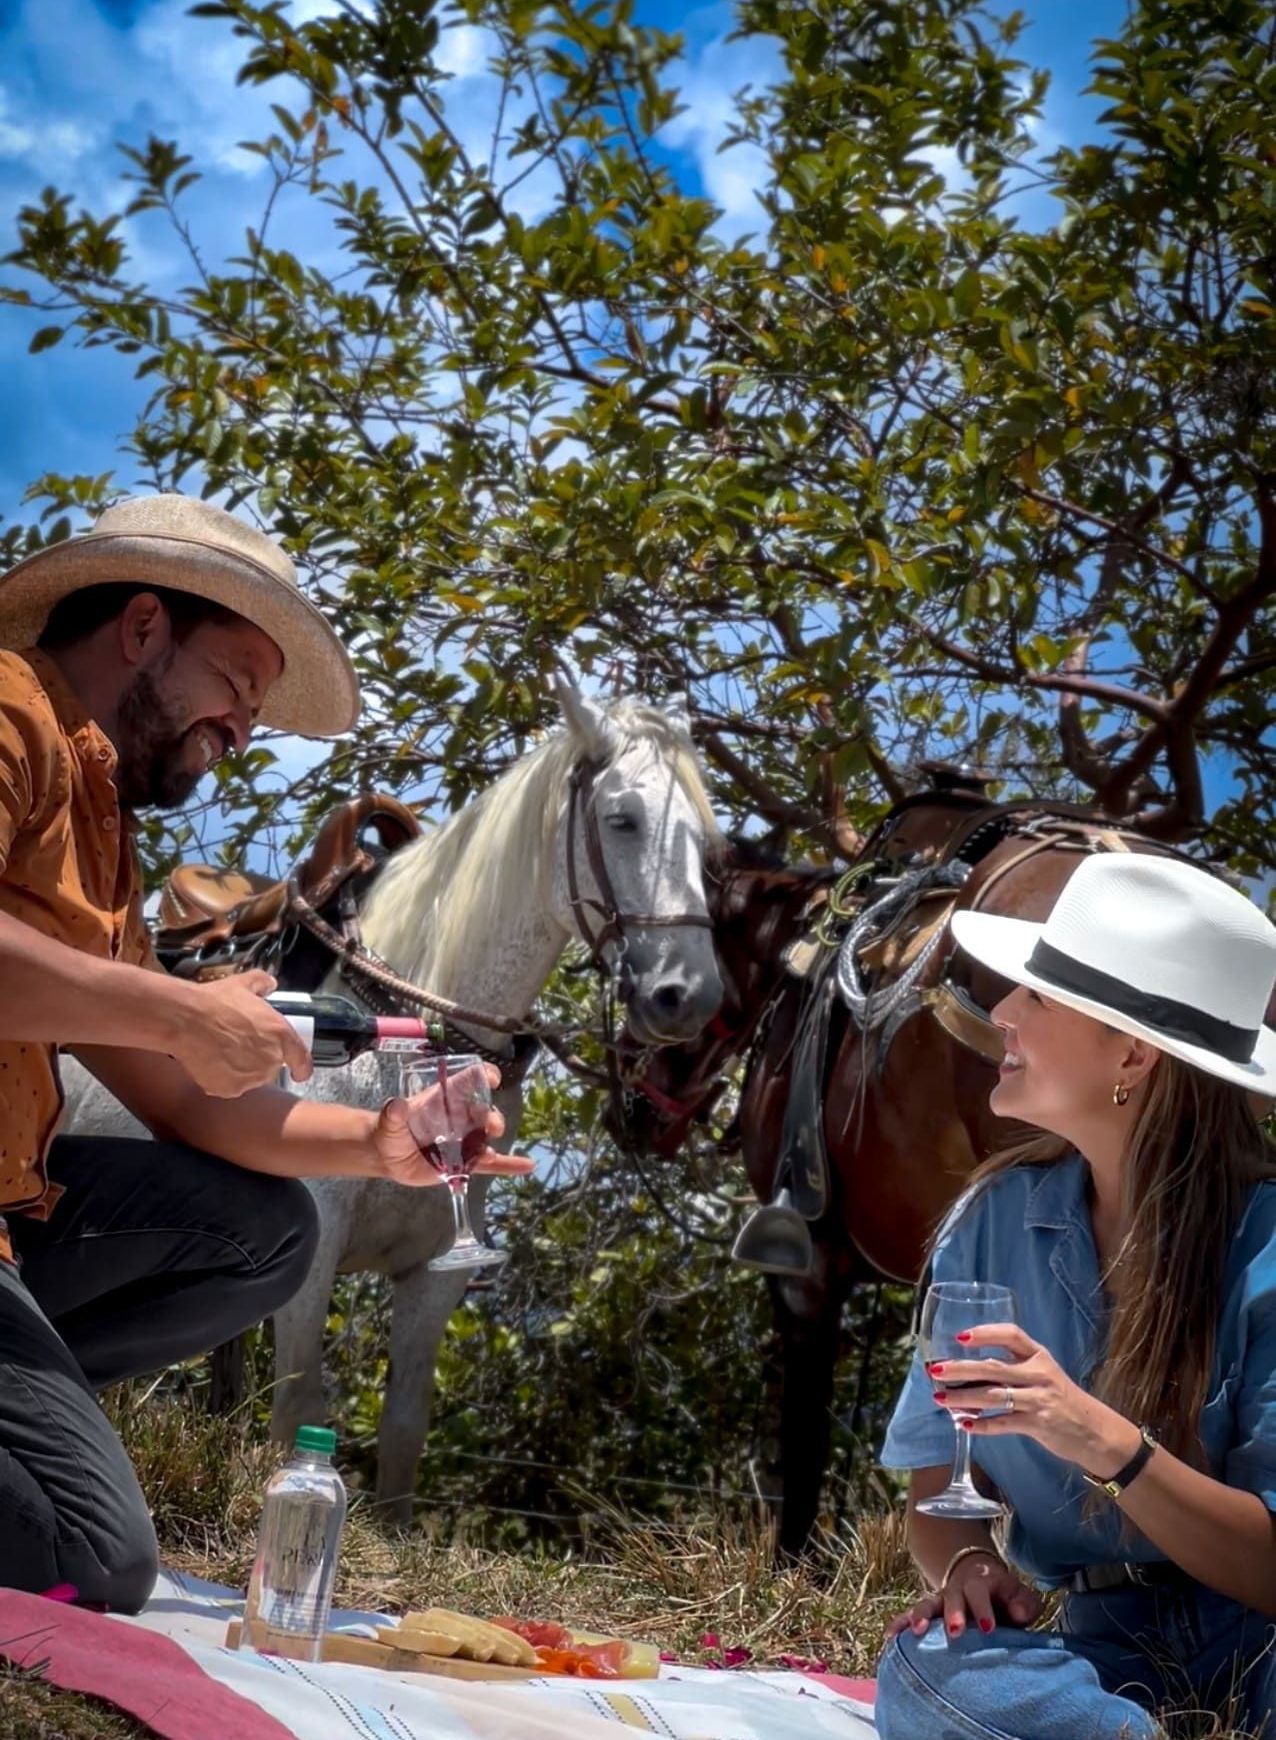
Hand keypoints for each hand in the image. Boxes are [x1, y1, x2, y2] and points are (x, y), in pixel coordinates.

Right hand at [169, 971, 312, 1095]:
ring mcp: (250, 1078)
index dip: (301, 1067)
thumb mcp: (243, 984)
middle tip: (238, 1043)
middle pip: (270, 1067)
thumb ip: (262, 983)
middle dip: (258, 1059)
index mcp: (281, 1035)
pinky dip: (221, 1078)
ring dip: (241, 1069)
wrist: (186, 1020)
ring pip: (250, 1078)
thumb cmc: (215, 1002)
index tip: (299, 1071)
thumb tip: (269, 984)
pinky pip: (229, 1086)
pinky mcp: (229, 1089)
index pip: (302, 1060)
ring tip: (221, 1050)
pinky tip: (210, 1061)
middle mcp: (270, 1060)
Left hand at [372, 1063, 534, 1187]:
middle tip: (490, 1127)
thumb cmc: (390, 1131)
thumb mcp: (389, 1122)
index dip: (484, 1075)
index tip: (493, 1079)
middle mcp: (460, 1116)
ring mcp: (465, 1139)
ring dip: (494, 1139)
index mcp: (446, 1098)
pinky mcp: (465, 1163)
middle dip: (491, 1116)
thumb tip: (396, 1105)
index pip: (470, 1080)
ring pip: (487, 1136)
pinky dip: (509, 1164)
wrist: (388, 1157)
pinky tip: (527, 1166)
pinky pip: (491, 1164)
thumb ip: (393, 1115)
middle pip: (483, 1110)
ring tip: (490, 1153)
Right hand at [887, 1551, 1042, 1640]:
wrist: (980, 1578)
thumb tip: (1019, 1614)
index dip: (983, 1608)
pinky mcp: (929, 1613)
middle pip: (951, 1597)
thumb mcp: (1020, 1596)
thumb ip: (1024, 1604)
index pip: (979, 1591)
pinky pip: (911, 1616)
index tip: (989, 1628)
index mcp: (981, 1582)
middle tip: (955, 1632)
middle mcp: (957, 1588)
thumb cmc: (1005, 1596)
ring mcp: (940, 1600)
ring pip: (927, 1604)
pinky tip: (889, 1637)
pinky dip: (899, 1624)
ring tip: (915, 1632)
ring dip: (921, 1616)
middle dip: (952, 1613)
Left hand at [931, 1323, 1141, 1474]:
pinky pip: (1003, 1424)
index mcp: (1039, 1356)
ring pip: (993, 1396)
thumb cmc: (1062, 1399)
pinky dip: (982, 1425)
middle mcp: (1038, 1374)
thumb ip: (1014, 1368)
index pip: (1011, 1335)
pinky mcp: (1038, 1424)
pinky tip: (964, 1425)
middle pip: (993, 1367)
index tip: (960, 1337)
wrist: (1095, 1431)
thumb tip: (968, 1371)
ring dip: (963, 1398)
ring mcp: (1038, 1400)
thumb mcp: (1044, 1374)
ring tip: (940, 1399)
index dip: (985, 1333)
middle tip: (935, 1370)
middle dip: (960, 1369)